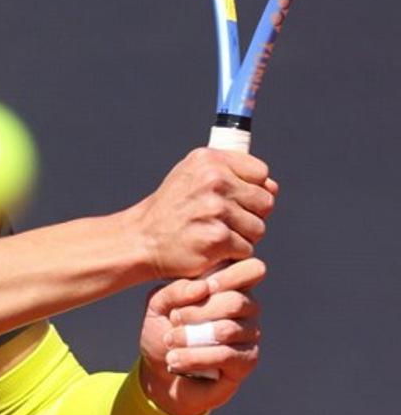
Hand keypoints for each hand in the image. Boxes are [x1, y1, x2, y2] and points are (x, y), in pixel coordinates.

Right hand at [127, 148, 276, 280]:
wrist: (141, 239)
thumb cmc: (171, 210)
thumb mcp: (192, 176)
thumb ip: (230, 174)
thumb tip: (272, 186)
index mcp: (208, 160)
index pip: (260, 173)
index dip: (251, 189)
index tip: (232, 198)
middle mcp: (213, 180)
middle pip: (265, 201)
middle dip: (249, 215)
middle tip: (221, 221)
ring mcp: (215, 209)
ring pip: (258, 227)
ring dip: (241, 236)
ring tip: (213, 234)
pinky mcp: (217, 238)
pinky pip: (247, 248)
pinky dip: (232, 254)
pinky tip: (210, 248)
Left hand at [137, 258, 263, 414]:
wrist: (160, 370)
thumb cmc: (164, 329)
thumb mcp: (158, 306)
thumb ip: (175, 290)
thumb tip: (202, 287)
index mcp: (228, 285)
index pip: (251, 270)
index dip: (231, 275)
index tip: (205, 286)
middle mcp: (246, 307)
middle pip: (236, 301)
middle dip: (199, 311)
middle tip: (174, 319)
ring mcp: (250, 334)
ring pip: (228, 330)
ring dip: (192, 337)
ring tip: (169, 342)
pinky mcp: (247, 360)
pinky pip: (226, 355)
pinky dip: (195, 357)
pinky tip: (174, 360)